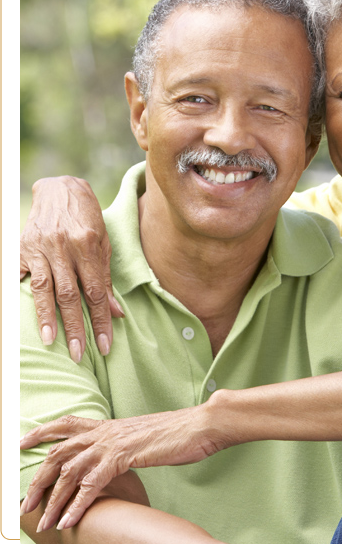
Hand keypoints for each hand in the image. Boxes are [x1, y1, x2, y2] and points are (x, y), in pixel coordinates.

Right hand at [20, 176, 123, 360]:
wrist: (60, 189)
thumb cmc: (88, 218)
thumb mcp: (104, 244)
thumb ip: (105, 279)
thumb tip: (115, 313)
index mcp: (89, 245)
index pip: (96, 291)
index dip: (100, 320)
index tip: (105, 345)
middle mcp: (64, 246)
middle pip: (70, 295)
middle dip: (75, 327)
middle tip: (79, 354)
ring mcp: (41, 247)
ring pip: (44, 288)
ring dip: (47, 318)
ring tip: (50, 342)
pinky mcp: (23, 247)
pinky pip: (22, 275)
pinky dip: (25, 295)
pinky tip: (28, 316)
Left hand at [20, 405, 232, 532]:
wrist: (203, 424)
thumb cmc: (182, 432)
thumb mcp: (146, 438)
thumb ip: (127, 446)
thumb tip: (120, 458)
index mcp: (112, 425)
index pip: (69, 423)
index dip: (43, 431)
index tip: (22, 441)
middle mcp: (108, 431)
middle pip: (60, 451)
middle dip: (39, 478)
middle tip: (25, 504)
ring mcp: (115, 442)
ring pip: (71, 470)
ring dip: (54, 499)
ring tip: (45, 524)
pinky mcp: (125, 455)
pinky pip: (92, 483)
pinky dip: (78, 504)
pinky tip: (70, 521)